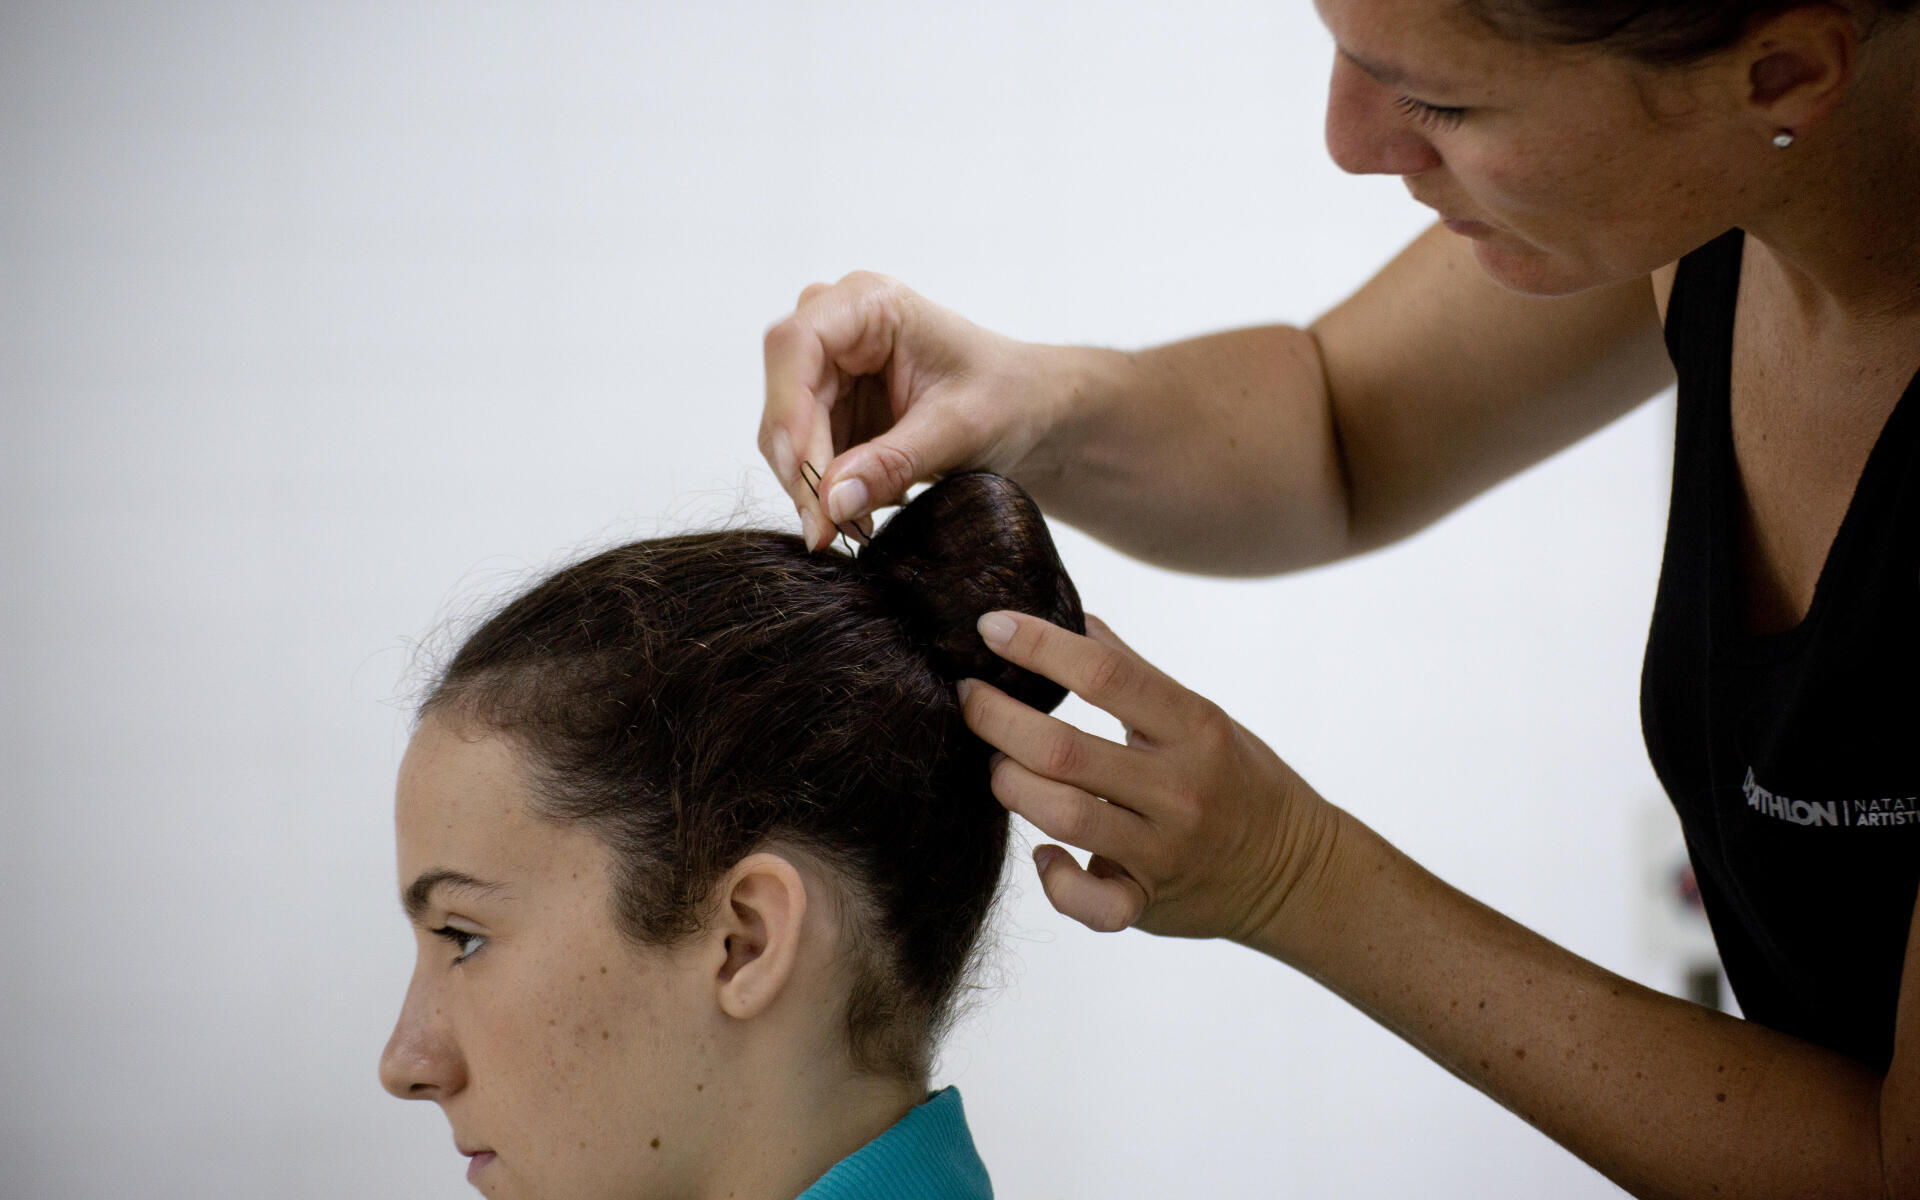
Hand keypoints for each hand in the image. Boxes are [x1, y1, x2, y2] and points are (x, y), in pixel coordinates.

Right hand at [760, 272, 1055, 548]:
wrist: (1027, 411)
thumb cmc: (1006, 398)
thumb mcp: (958, 431)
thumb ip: (892, 463)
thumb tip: (831, 502)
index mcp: (869, 304)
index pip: (797, 345)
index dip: (789, 412)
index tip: (809, 477)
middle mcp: (837, 327)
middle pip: (785, 395)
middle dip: (800, 466)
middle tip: (823, 529)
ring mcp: (829, 368)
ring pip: (786, 432)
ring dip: (810, 488)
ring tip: (851, 530)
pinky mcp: (831, 408)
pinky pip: (804, 454)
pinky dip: (824, 492)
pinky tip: (857, 518)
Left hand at [959, 610, 1343, 948]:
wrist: (1295, 870)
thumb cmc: (1237, 778)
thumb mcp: (1201, 714)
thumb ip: (1133, 670)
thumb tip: (1074, 616)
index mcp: (1194, 727)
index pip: (1104, 675)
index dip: (1038, 646)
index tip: (989, 627)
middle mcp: (1179, 789)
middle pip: (1063, 750)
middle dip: (997, 719)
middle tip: (968, 698)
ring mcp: (1164, 850)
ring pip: (1063, 816)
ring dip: (1011, 785)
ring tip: (997, 764)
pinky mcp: (1148, 903)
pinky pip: (1089, 901)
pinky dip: (1054, 878)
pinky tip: (1042, 852)